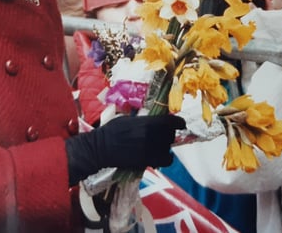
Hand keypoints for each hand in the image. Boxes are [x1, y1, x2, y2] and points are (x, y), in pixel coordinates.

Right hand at [65, 115, 185, 185]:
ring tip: (158, 146)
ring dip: (165, 146)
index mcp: (147, 122)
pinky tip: (160, 157)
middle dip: (168, 134)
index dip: (179, 122)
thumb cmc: (111, 131)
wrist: (100, 148)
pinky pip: (166, 160)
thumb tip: (154, 119)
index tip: (181, 124)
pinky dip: (166, 159)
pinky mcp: (146, 161)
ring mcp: (150, 149)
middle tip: (163, 134)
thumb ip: (144, 120)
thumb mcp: (128, 119)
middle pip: (170, 135)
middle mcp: (152, 135)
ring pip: (168, 147)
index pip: (172, 122)